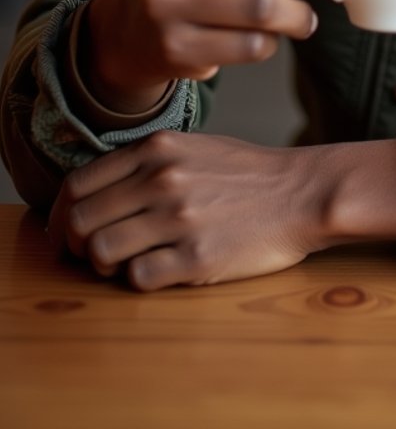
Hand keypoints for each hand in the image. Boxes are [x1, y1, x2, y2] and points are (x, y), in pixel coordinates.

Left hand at [49, 133, 329, 288]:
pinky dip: (140, 281)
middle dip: (77, 246)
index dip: (61, 216)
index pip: (77, 185)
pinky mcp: (196, 256)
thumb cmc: (247, 173)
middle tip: (93, 256)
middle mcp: (161, 180)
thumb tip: (95, 192)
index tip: (67, 233)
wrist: (302, 192)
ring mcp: (178, 218)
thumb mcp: (192, 147)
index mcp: (156, 149)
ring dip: (106, 266)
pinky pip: (138, 279)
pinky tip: (161, 270)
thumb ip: (144, 163)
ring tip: (129, 263)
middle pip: (80, 222)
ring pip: (101, 252)